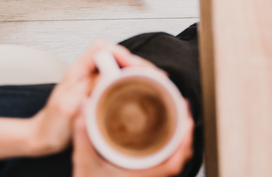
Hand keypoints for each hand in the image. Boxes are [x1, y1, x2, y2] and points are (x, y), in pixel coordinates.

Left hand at [26, 41, 161, 155]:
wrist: (43, 138)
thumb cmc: (52, 125)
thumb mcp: (70, 106)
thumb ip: (88, 87)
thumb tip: (111, 73)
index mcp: (77, 71)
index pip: (102, 47)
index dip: (123, 54)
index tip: (138, 68)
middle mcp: (85, 73)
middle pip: (115, 56)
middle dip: (136, 64)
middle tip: (155, 77)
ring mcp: (91, 82)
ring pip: (118, 67)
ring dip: (136, 72)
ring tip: (153, 82)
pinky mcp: (96, 93)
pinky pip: (117, 81)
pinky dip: (132, 83)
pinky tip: (141, 91)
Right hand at [72, 104, 193, 176]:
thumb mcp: (84, 163)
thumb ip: (83, 135)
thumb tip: (84, 106)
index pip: (174, 164)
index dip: (185, 142)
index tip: (188, 121)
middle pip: (179, 159)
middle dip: (185, 134)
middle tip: (183, 109)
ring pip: (173, 162)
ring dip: (178, 141)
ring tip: (178, 118)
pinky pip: (165, 165)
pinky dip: (170, 150)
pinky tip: (165, 137)